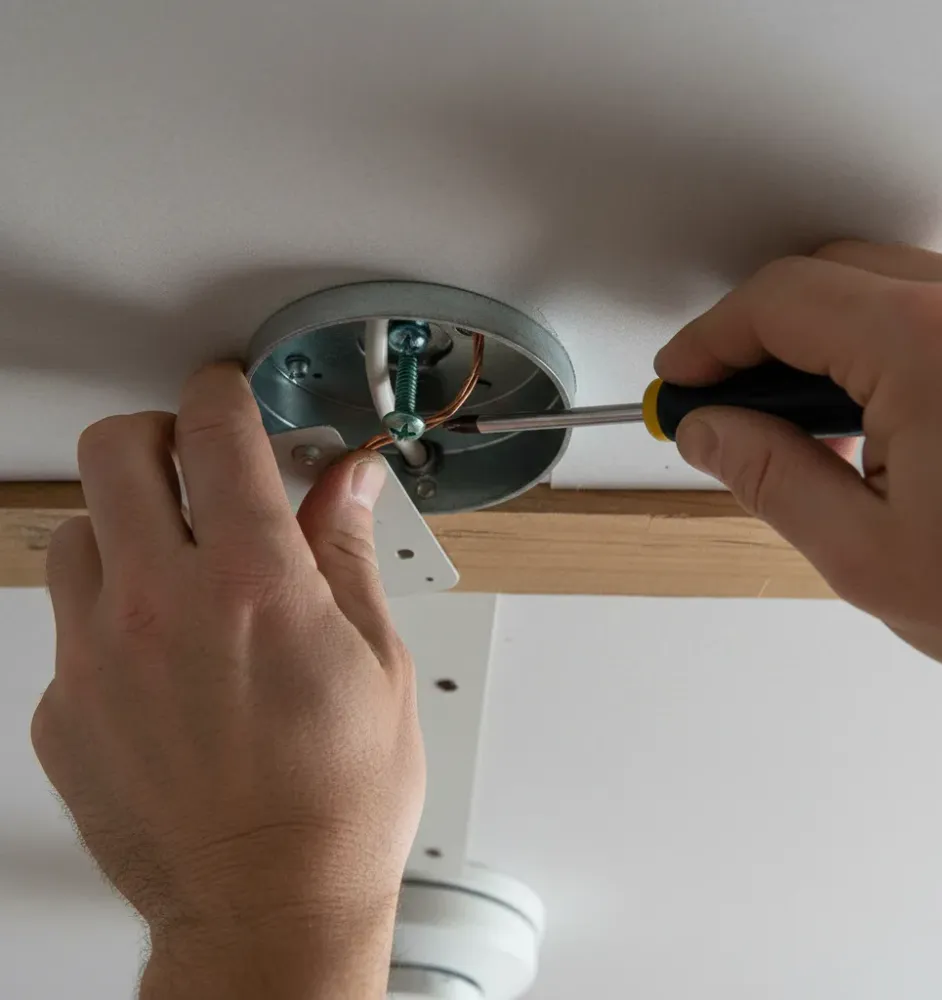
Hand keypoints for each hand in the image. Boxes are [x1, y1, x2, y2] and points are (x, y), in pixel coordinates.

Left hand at [31, 363, 424, 998]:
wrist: (267, 908)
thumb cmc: (337, 801)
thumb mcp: (376, 659)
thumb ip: (347, 552)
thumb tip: (348, 483)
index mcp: (254, 584)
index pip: (217, 431)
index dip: (224, 391)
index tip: (230, 393)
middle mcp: (161, 607)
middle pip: (115, 450)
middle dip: (159, 436)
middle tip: (198, 465)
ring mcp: (95, 660)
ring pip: (76, 530)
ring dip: (127, 524)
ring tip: (178, 565)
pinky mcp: (61, 711)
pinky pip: (67, 623)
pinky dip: (110, 612)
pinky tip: (162, 656)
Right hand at [656, 242, 941, 678]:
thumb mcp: (869, 557)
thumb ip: (770, 479)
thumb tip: (713, 433)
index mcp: (933, 350)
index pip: (780, 301)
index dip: (711, 337)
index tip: (683, 377)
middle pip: (827, 278)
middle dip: (757, 335)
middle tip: (722, 403)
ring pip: (879, 287)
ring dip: (816, 342)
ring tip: (796, 426)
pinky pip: (933, 308)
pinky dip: (875, 347)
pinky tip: (869, 417)